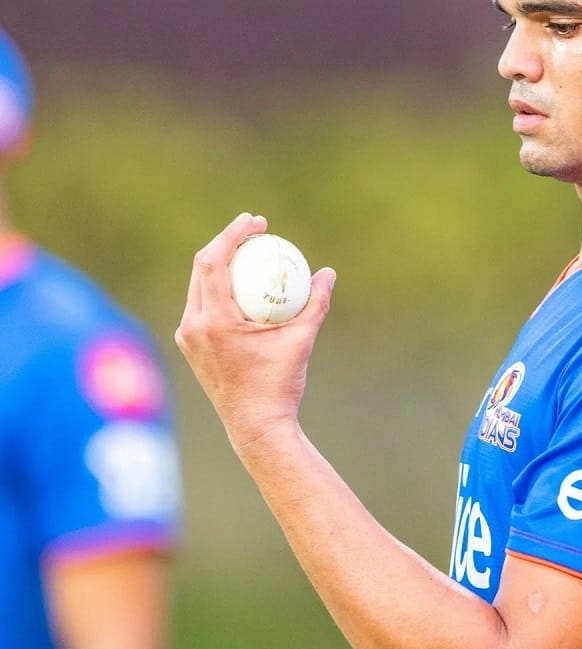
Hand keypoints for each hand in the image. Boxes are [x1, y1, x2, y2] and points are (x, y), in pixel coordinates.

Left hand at [175, 213, 335, 458]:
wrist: (255, 426)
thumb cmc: (279, 386)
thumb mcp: (301, 341)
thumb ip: (316, 304)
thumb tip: (327, 273)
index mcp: (214, 321)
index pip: (214, 262)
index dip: (232, 234)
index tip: (255, 222)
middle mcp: (193, 326)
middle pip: (202, 267)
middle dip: (226, 242)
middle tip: (254, 230)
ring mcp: (187, 337)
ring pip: (199, 286)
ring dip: (221, 263)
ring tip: (248, 252)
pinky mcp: (191, 346)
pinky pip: (202, 306)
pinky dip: (220, 289)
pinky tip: (243, 285)